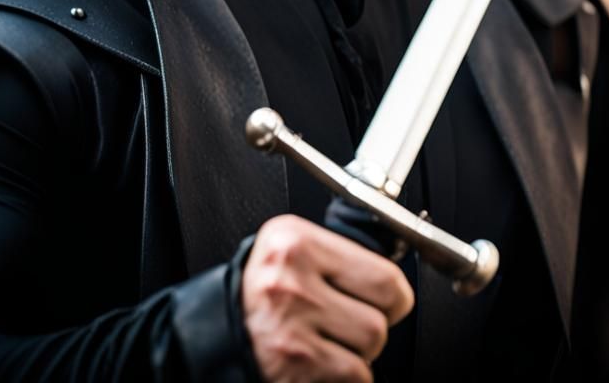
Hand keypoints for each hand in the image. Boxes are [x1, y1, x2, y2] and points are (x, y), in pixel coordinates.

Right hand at [242, 214, 413, 382]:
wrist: (214, 333)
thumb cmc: (263, 292)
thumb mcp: (292, 251)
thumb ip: (337, 255)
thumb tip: (393, 278)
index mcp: (294, 241)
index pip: (383, 275)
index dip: (394, 296)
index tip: (388, 299)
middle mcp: (291, 281)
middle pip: (380, 319)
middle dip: (376, 326)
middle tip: (354, 322)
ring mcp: (290, 328)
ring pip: (369, 351)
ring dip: (359, 354)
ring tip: (332, 341)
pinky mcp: (292, 368)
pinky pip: (353, 378)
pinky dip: (345, 376)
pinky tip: (322, 361)